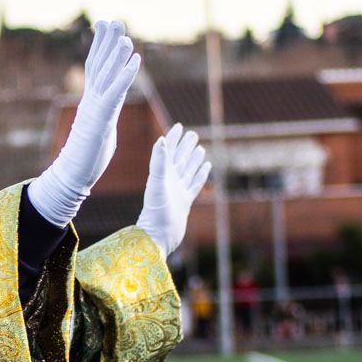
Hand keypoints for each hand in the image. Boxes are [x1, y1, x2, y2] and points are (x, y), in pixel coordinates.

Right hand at [27, 20, 140, 225]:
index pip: (97, 68)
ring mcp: (96, 107)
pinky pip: (115, 93)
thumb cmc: (86, 157)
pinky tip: (135, 61)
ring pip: (106, 75)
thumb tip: (104, 109)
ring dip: (116, 54)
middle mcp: (92, 99)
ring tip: (125, 35)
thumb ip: (103, 115)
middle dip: (106, 42)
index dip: (101, 47)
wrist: (72, 175)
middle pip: (99, 65)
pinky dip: (126, 75)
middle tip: (113, 21)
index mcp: (93, 101)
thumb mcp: (99, 129)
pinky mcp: (102, 118)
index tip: (105, 28)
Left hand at [137, 123, 210, 254]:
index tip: (179, 125)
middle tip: (193, 133)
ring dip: (194, 159)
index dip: (174, 138)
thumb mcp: (157, 183)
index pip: (169, 151)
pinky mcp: (185, 201)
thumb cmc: (155, 211)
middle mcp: (170, 181)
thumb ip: (159, 161)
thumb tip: (162, 140)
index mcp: (162, 174)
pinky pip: (195, 184)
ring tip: (199, 148)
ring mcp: (178, 191)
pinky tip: (206, 167)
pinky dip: (200, 175)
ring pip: (188, 170)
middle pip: (180, 158)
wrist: (159, 235)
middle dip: (186, 146)